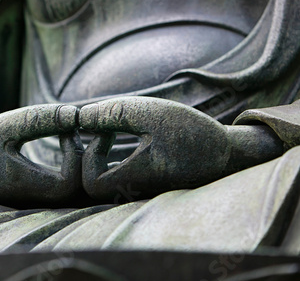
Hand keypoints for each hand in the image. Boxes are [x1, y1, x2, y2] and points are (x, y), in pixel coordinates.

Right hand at [0, 104, 82, 204]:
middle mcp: (44, 202)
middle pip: (85, 188)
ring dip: (84, 158)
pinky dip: (78, 162)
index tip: (64, 128)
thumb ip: (38, 120)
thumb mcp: (4, 127)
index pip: (75, 179)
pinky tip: (66, 137)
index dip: (76, 151)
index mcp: (33, 190)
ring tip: (71, 130)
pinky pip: (75, 185)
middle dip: (87, 154)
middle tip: (75, 127)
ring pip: (83, 189)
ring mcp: (46, 203)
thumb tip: (75, 114)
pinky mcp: (47, 197)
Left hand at [79, 96, 282, 199]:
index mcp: (137, 179)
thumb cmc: (192, 132)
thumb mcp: (151, 113)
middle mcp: (134, 191)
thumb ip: (113, 113)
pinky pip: (114, 179)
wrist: (226, 153)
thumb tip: (79, 117)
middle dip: (88, 156)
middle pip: (91, 186)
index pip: (90, 183)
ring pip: (102, 182)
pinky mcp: (142, 186)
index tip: (107, 132)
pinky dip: (108, 160)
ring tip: (108, 131)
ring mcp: (138, 192)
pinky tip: (118, 136)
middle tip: (100, 130)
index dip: (90, 155)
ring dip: (98, 157)